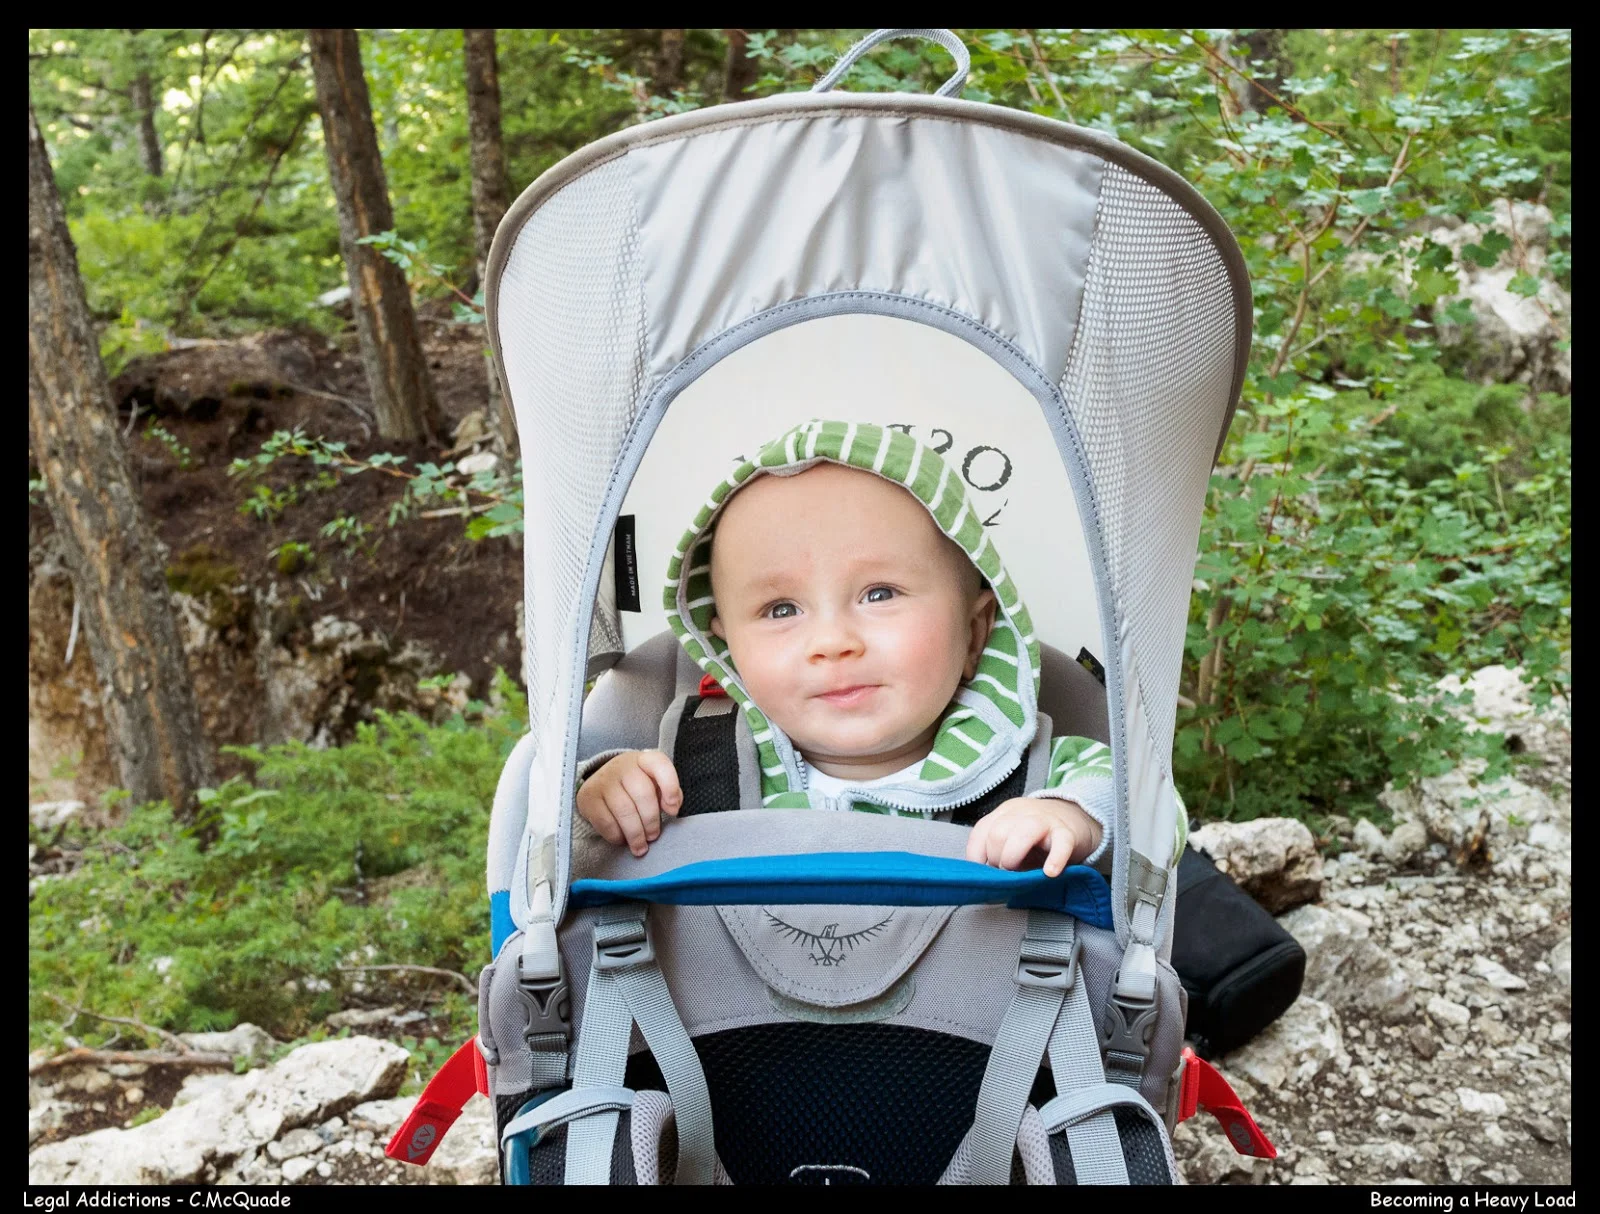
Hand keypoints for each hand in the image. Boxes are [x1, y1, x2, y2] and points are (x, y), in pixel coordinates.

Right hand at [576, 750, 682, 857]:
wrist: (601, 785)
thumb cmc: (635, 787)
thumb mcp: (654, 784)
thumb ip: (669, 793)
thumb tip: (672, 808)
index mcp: (644, 760)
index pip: (660, 765)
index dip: (670, 787)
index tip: (672, 810)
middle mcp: (623, 766)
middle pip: (643, 794)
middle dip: (651, 821)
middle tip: (653, 836)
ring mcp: (604, 780)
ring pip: (624, 811)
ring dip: (635, 834)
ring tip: (640, 845)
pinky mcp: (589, 797)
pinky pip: (606, 822)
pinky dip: (617, 836)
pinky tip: (622, 839)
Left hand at [965, 797, 1101, 877]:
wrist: (1078, 819)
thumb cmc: (1040, 838)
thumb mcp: (1015, 839)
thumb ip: (999, 852)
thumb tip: (984, 878)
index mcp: (1005, 812)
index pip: (982, 829)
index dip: (976, 854)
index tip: (981, 873)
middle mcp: (1022, 812)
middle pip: (998, 833)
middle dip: (996, 858)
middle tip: (1006, 872)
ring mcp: (1046, 821)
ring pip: (1023, 833)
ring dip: (1014, 857)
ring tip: (1019, 874)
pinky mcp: (1068, 833)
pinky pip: (1061, 844)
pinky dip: (1054, 859)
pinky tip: (1050, 872)